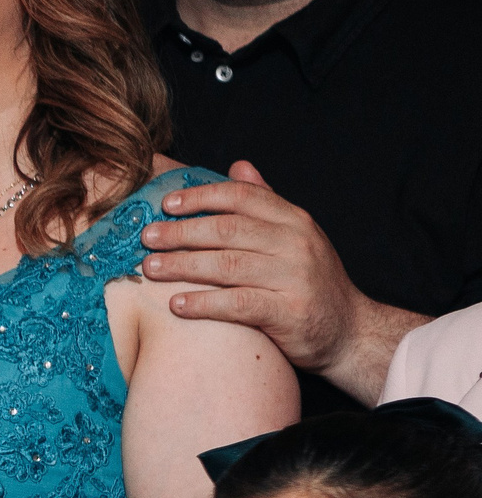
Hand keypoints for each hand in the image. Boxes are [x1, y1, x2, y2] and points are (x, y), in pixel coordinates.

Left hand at [140, 161, 372, 375]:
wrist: (350, 332)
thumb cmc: (309, 282)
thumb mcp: (294, 236)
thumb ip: (265, 202)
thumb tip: (238, 166)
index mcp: (294, 220)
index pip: (242, 197)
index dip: (201, 197)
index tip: (166, 204)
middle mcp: (296, 243)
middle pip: (228, 229)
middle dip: (181, 232)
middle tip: (146, 237)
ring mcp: (293, 278)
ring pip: (227, 265)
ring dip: (182, 265)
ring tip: (150, 268)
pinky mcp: (288, 312)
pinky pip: (237, 304)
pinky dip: (203, 303)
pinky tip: (176, 305)